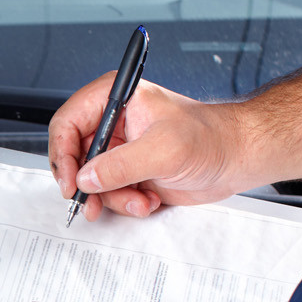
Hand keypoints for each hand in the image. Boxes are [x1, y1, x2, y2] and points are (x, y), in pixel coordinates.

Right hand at [48, 74, 253, 221]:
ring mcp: (120, 149)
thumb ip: (119, 165)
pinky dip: (126, 203)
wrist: (238, 158)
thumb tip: (86, 178)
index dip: (63, 154)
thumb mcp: (163, 150)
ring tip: (139, 200)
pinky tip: (148, 200)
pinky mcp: (129, 171)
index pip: (67, 122)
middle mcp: (113, 122)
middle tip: (92, 202)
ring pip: (91, 180)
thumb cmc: (212, 138)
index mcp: (115, 99)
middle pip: (74, 155)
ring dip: (113, 198)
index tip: (71, 180)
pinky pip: (109, 193)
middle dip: (87, 184)